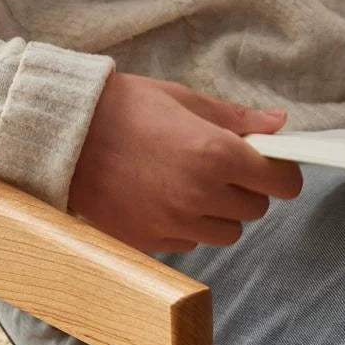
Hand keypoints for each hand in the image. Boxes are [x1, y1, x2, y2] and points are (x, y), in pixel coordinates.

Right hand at [68, 72, 302, 251]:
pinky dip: (186, 228)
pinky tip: (163, 202)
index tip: (267, 166)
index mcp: (216, 154)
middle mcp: (198, 196)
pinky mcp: (147, 241)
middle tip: (220, 170)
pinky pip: (188, 244)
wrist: (63, 136)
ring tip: (190, 189)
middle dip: (246, 190)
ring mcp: (171, 223)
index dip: (279, 173)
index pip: (281, 183)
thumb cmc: (121, 110)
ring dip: (218, 215)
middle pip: (255, 211)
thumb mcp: (182, 100)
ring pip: (224, 234)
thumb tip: (277, 125)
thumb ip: (235, 119)